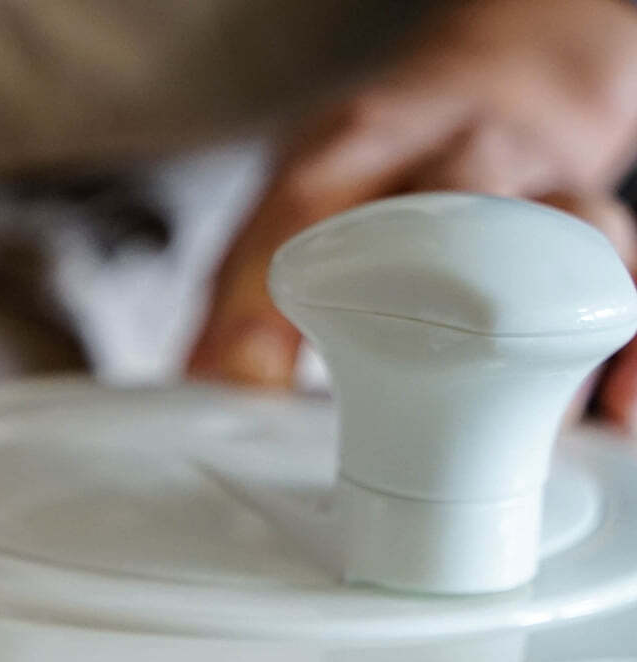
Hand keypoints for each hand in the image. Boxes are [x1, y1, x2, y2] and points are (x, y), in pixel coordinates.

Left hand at [190, 0, 636, 424]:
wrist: (496, 95)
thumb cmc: (383, 171)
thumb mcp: (288, 206)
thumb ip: (237, 302)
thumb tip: (207, 390)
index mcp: (359, 146)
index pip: (307, 202)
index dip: (266, 298)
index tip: (246, 379)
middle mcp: (459, 155)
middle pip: (456, 205)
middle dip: (430, 298)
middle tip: (402, 391)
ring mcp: (540, 188)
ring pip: (567, 236)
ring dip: (539, 334)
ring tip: (516, 425)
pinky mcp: (595, 236)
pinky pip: (630, 287)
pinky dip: (627, 351)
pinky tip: (613, 411)